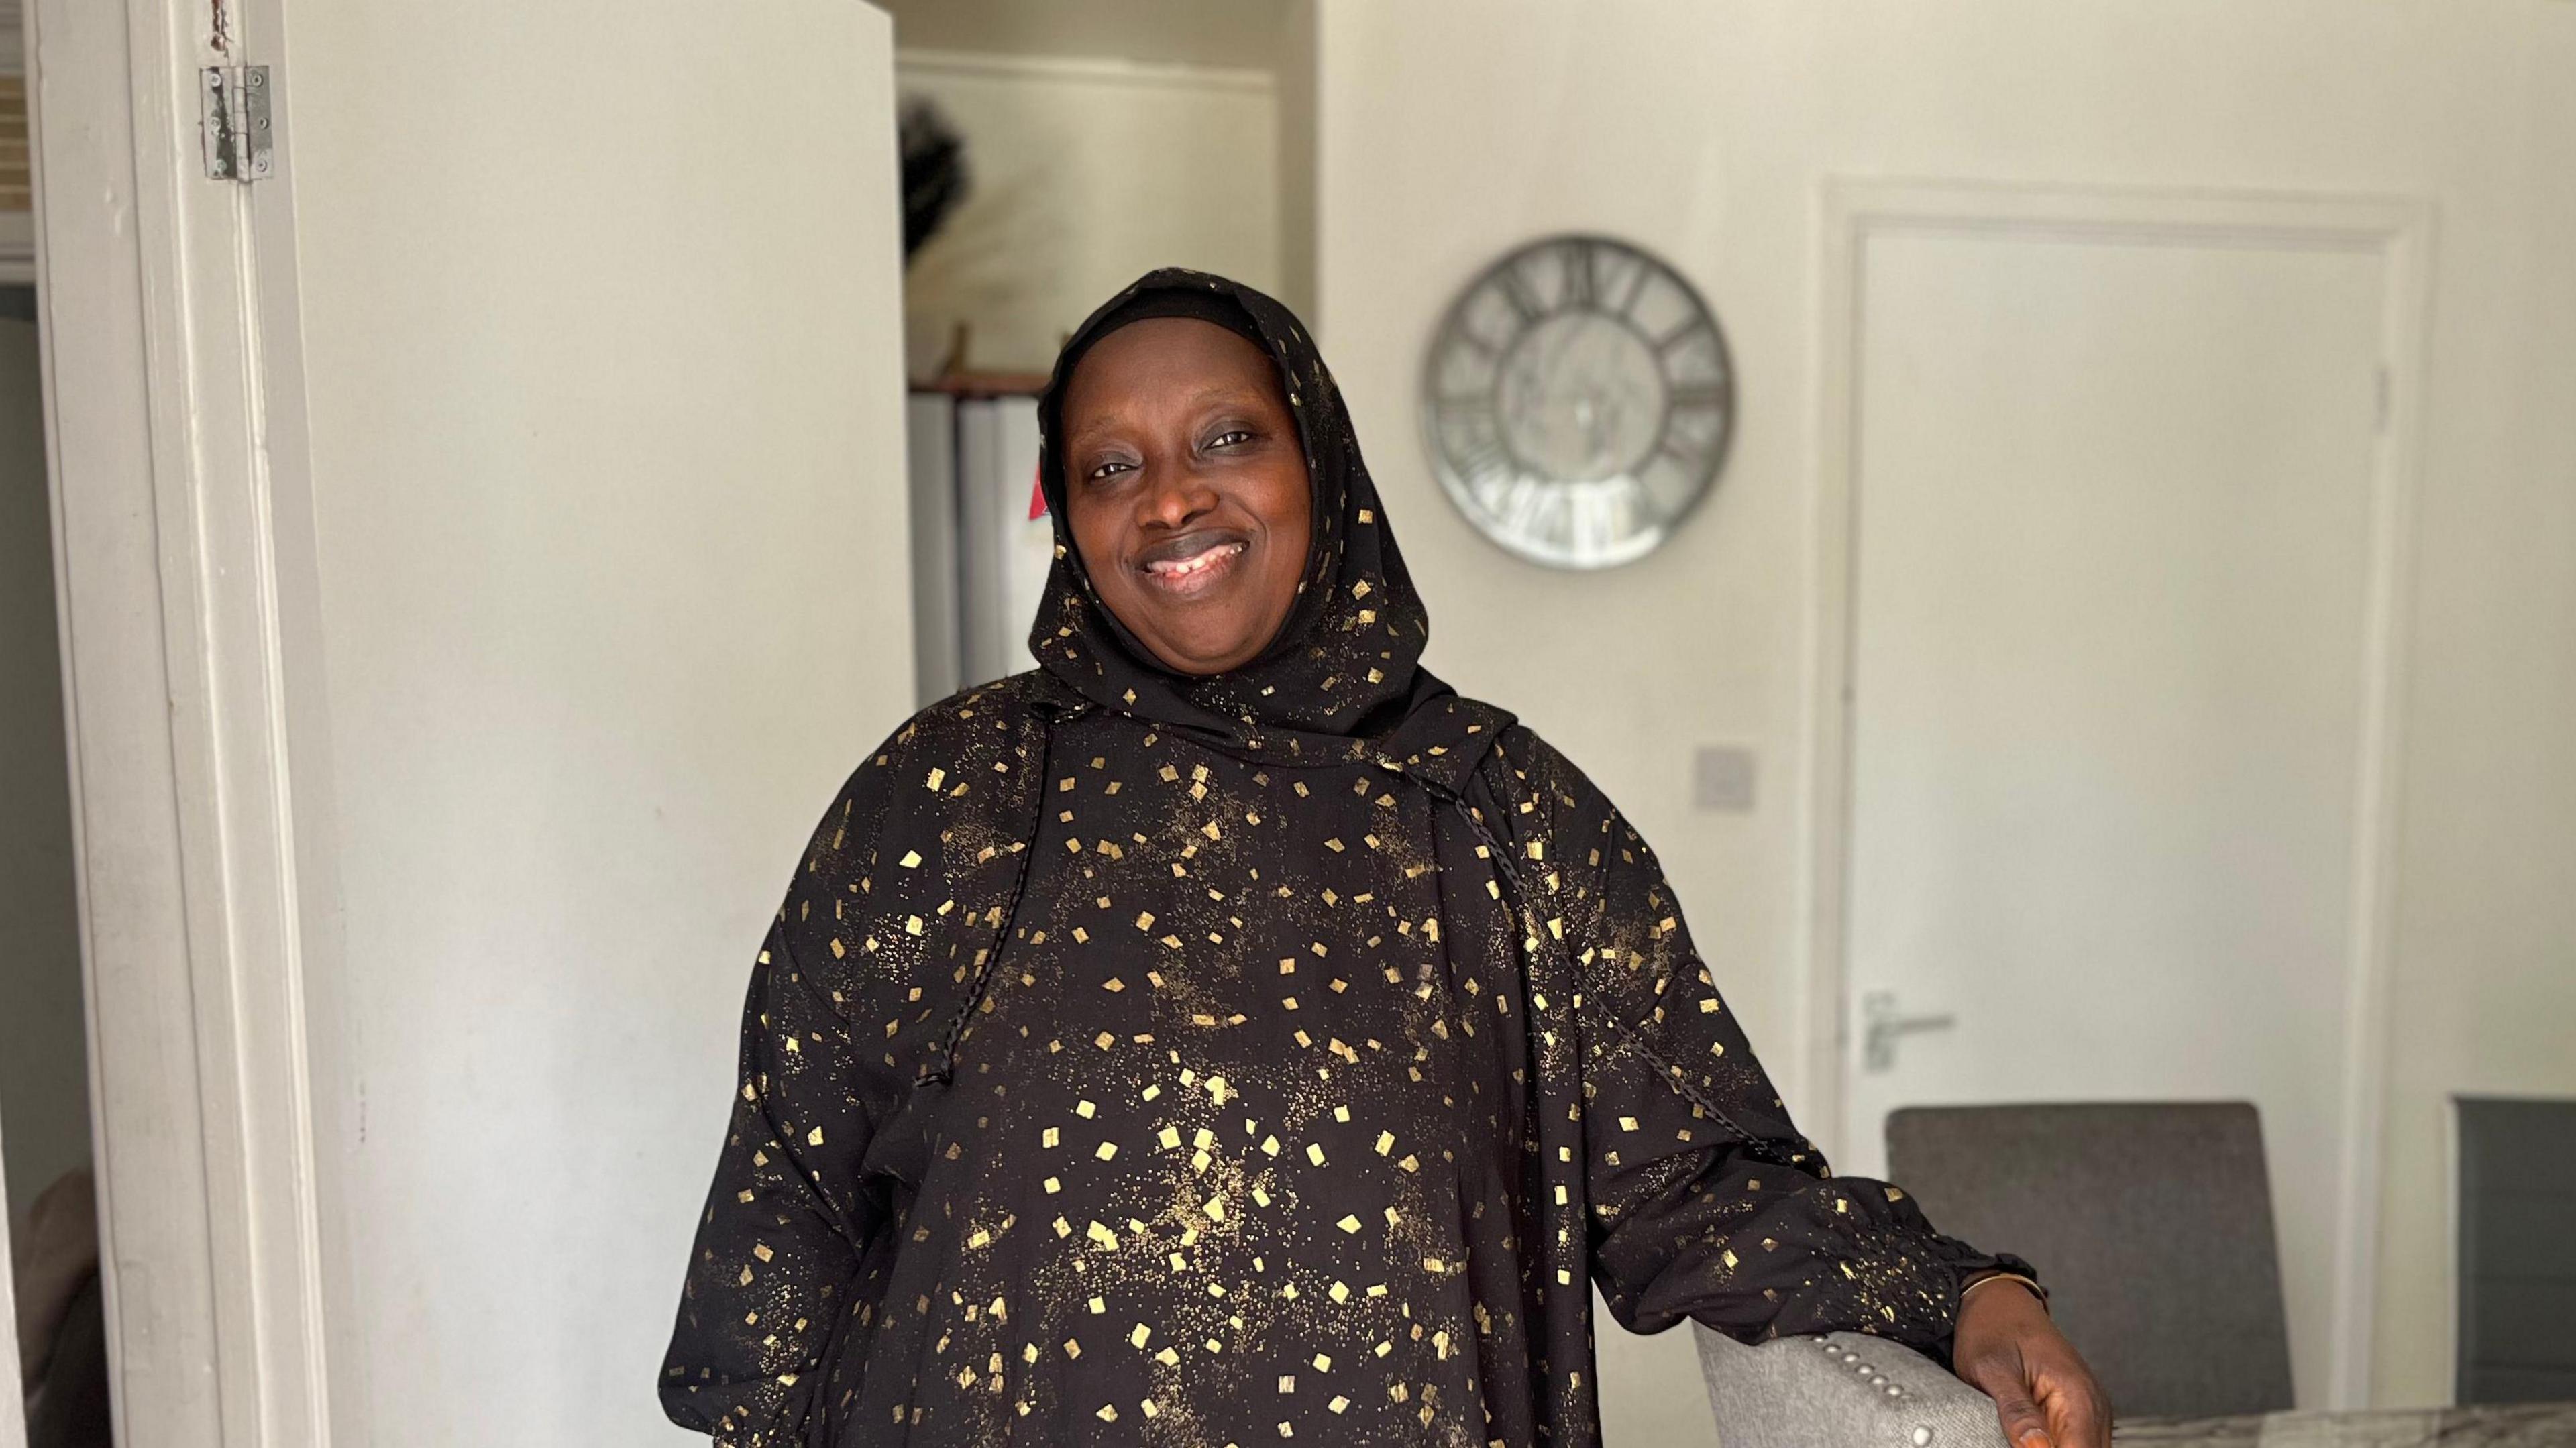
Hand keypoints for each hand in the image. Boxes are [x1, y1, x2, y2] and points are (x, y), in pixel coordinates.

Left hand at [1951, 1278, 2110, 1447]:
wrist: (1998, 1302)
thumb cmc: (1992, 1327)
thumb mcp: (1992, 1369)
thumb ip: (2015, 1411)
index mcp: (2077, 1394)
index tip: (2022, 1446)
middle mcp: (2093, 1404)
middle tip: (2016, 1439)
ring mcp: (2090, 1408)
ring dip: (2054, 1447)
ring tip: (2020, 1435)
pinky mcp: (2079, 1411)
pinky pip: (2077, 1441)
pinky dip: (2057, 1443)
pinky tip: (2032, 1438)